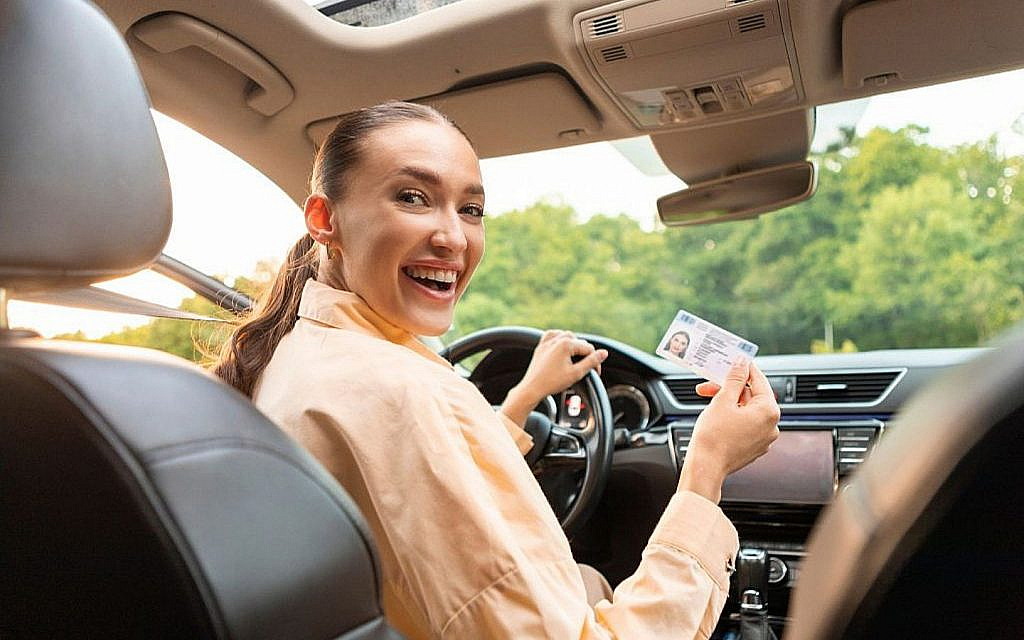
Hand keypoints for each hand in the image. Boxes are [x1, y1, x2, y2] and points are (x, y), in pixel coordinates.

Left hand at [501, 330, 607, 427]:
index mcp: (566, 344)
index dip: (595, 361)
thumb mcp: (576, 373)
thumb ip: (592, 362)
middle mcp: (556, 339)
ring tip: (576, 360)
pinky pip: (553, 336)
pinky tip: (562, 347)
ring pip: (567, 337)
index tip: (596, 373)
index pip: (588, 348)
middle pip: (579, 342)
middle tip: (586, 369)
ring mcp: (547, 342)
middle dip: (585, 354)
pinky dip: (560, 339)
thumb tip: (604, 353)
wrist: (532, 388)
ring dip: (574, 345)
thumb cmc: (552, 382)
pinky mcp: (541, 346)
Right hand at [677, 359, 779, 502]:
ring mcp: (764, 438)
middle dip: (730, 388)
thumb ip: (734, 379)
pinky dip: (733, 417)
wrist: (706, 467)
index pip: (758, 380)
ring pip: (747, 410)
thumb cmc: (713, 437)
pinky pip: (746, 424)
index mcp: (768, 411)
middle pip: (752, 396)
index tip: (733, 361)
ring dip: (729, 402)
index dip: (743, 368)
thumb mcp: (723, 400)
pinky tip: (716, 415)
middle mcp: (771, 425)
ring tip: (709, 401)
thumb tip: (742, 363)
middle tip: (710, 385)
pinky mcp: (754, 447)